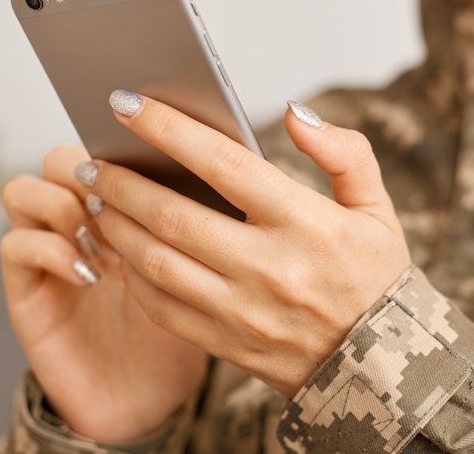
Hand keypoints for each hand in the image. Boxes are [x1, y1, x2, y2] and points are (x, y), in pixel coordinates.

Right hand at [0, 144, 206, 441]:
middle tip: (124, 200)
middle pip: (60, 158)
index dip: (120, 137)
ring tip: (103, 239)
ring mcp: (46, 252)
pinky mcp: (25, 290)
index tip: (155, 150)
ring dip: (63, 206)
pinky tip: (88, 273)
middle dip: (89, 171)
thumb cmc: (180, 327)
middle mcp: (77, 221)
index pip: (105, 144)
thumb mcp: (203, 264)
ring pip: (21, 190)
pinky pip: (16, 246)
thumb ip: (195, 216)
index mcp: (121, 204)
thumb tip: (205, 165)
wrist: (151, 398)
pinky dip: (51, 250)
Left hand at [79, 93, 410, 396]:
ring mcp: (243, 311)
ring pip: (156, 262)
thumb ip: (344, 153)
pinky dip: (132, 275)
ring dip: (116, 227)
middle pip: (172, 215)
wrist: (381, 370)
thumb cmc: (373, 279)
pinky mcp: (225, 342)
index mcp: (305, 224)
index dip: (168, 128)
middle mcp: (269, 267)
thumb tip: (294, 113)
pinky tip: (120, 251)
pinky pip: (161, 307)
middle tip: (91, 162)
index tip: (126, 103)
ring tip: (96, 202)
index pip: (222, 163)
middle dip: (120, 182)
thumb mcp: (376, 209)